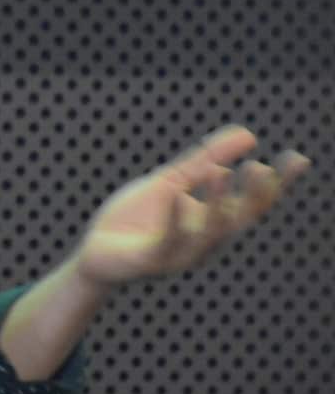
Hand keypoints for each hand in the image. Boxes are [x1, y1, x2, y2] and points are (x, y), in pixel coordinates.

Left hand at [74, 124, 310, 287]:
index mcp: (212, 221)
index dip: (276, 184)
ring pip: (207, 232)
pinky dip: (176, 220)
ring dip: (217, 203)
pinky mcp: (150, 259)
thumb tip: (248, 134)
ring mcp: (179, 252)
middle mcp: (203, 240)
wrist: (96, 251)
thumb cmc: (137, 218)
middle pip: (237, 219)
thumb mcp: (172, 181)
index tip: (297, 159)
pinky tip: (179, 196)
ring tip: (224, 172)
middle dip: (252, 197)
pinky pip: (168, 241)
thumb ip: (205, 159)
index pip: (251, 202)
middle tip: (262, 169)